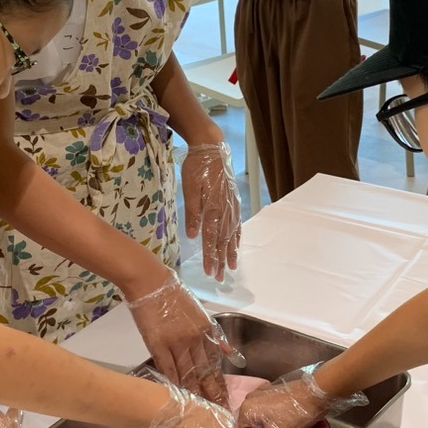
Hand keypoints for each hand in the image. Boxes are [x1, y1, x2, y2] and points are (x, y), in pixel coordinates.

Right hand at [126, 274, 244, 405]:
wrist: (151, 283)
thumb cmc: (175, 295)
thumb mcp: (202, 313)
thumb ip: (215, 336)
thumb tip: (230, 354)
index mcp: (207, 330)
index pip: (216, 364)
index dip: (220, 384)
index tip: (225, 401)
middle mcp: (195, 339)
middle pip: (205, 373)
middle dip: (212, 396)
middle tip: (218, 414)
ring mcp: (176, 343)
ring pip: (188, 375)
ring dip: (195, 395)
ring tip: (200, 413)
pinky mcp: (157, 345)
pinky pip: (168, 369)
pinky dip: (174, 385)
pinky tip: (178, 398)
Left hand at [181, 142, 240, 281]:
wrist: (212, 149)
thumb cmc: (197, 168)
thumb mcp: (190, 189)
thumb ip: (193, 213)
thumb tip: (194, 236)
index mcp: (213, 209)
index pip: (212, 239)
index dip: (211, 257)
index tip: (210, 273)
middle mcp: (225, 211)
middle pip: (223, 241)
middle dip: (221, 260)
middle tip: (220, 278)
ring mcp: (232, 206)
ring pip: (232, 235)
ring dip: (231, 252)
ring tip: (231, 267)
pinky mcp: (234, 201)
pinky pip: (237, 223)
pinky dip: (237, 237)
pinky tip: (236, 244)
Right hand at [238, 363, 367, 427]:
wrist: (316, 393)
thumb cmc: (295, 415)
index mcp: (246, 409)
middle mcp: (249, 398)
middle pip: (248, 425)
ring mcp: (260, 392)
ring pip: (256, 416)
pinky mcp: (271, 390)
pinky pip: (264, 408)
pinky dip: (268, 418)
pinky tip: (278, 424)